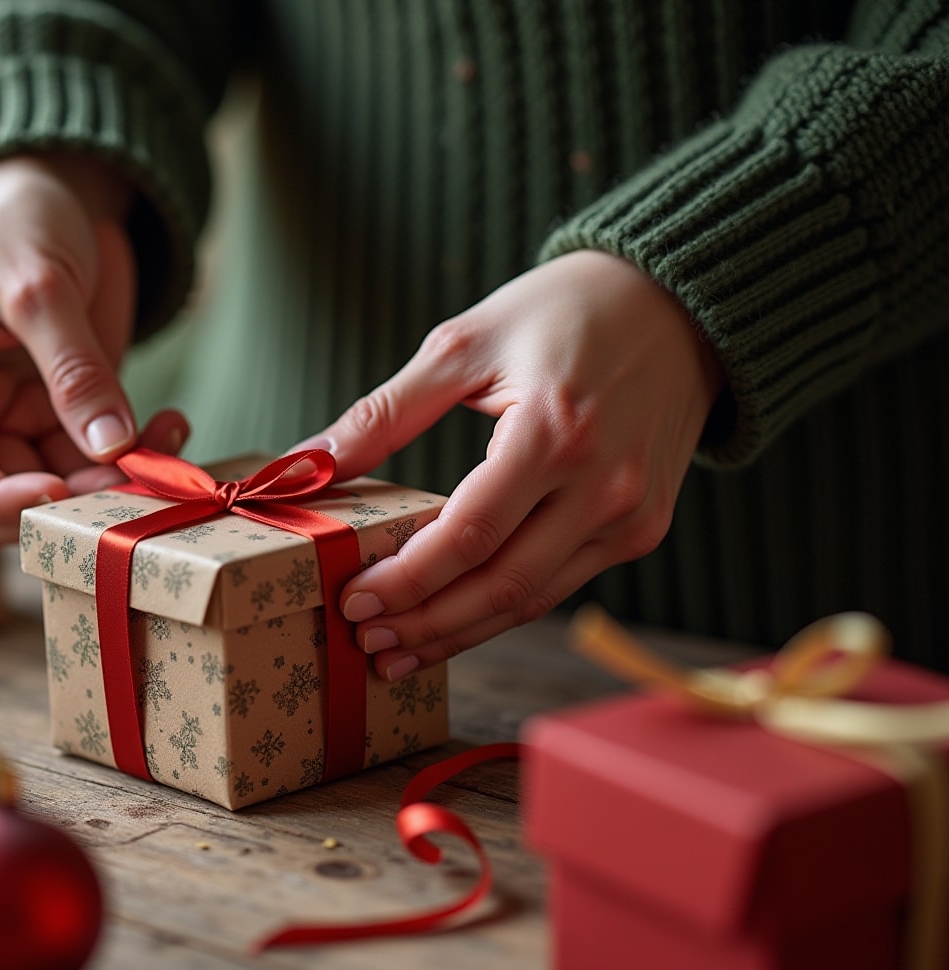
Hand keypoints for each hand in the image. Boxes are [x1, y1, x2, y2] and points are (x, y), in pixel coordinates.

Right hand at [0, 153, 188, 547]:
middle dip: (69, 501)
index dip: (0, 504)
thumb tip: (111, 447)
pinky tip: (173, 428)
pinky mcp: (65, 411)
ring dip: (114, 484)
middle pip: (6, 501)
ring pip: (61, 489)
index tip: (62, 493)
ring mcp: (17, 417)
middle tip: (132, 482)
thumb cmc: (17, 216)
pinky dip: (136, 455)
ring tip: (169, 447)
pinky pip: (96, 460)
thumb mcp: (40, 285)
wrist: (52, 181)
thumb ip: (73, 368)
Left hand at [299, 251, 725, 676]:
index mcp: (556, 431)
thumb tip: (304, 462)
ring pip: (532, 600)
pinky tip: (453, 622)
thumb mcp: (463, 344)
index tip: (351, 598)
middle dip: (425, 622)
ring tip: (396, 650)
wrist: (676, 306)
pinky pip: (560, 584)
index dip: (407, 579)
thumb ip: (384, 412)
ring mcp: (631, 515)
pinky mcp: (642, 528)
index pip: (469, 534)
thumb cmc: (563, 312)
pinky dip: (502, 610)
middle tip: (363, 639)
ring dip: (459, 632)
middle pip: (501, 585)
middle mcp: (603, 485)